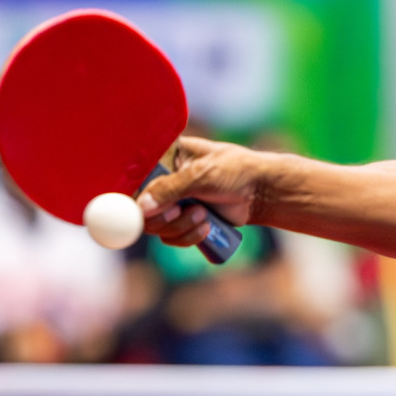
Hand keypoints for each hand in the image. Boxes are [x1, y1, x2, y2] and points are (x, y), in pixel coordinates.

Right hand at [139, 136, 268, 247]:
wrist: (262, 193)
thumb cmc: (237, 172)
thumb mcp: (203, 175)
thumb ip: (170, 188)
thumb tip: (141, 207)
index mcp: (166, 158)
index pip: (134, 177)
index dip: (133, 195)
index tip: (147, 205)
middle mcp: (164, 180)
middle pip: (139, 209)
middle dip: (162, 216)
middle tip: (179, 211)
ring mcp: (173, 202)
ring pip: (156, 226)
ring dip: (179, 227)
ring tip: (203, 215)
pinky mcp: (183, 221)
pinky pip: (171, 237)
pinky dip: (187, 237)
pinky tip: (206, 227)